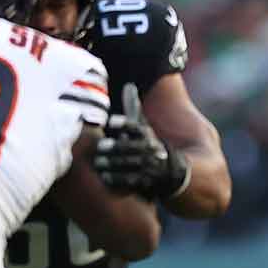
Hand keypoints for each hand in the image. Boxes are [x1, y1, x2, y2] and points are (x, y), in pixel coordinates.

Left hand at [94, 83, 189, 199]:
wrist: (170, 171)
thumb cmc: (147, 144)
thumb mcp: (143, 126)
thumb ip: (133, 108)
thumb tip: (129, 85)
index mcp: (147, 136)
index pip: (137, 127)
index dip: (125, 124)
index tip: (112, 121)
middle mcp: (150, 151)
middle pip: (133, 147)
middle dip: (117, 147)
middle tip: (100, 146)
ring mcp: (149, 167)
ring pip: (131, 164)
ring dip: (114, 163)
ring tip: (98, 162)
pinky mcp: (146, 182)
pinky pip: (131, 181)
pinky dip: (118, 180)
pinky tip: (104, 177)